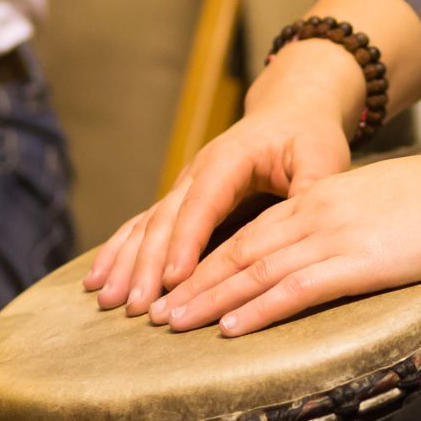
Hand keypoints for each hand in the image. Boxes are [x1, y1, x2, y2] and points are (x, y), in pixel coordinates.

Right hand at [88, 46, 359, 317]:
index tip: (176, 278)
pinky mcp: (181, 203)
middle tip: (137, 307)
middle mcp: (197, 173)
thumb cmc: (308, 137)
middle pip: (165, 220)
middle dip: (147, 264)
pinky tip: (98, 282)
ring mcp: (184, 188)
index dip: (188, 241)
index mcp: (230, 160)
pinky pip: (143, 228)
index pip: (204, 203)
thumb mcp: (322, 156)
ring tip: (107, 301)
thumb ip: (314, 188)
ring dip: (126, 264)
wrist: (289, 114)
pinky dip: (119, 254)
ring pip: (146, 226)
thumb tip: (310, 222)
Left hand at [159, 142, 420, 334]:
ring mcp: (333, 237)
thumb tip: (336, 250)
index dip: (207, 262)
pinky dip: (257, 309)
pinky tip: (231, 329)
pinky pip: (295, 288)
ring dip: (209, 300)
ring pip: (254, 271)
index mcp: (319, 199)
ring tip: (172, 325)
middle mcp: (315, 214)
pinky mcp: (357, 262)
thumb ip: (349, 224)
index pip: (249, 233)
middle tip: (153, 313)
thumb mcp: (381, 205)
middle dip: (191, 284)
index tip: (177, 287)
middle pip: (237, 252)